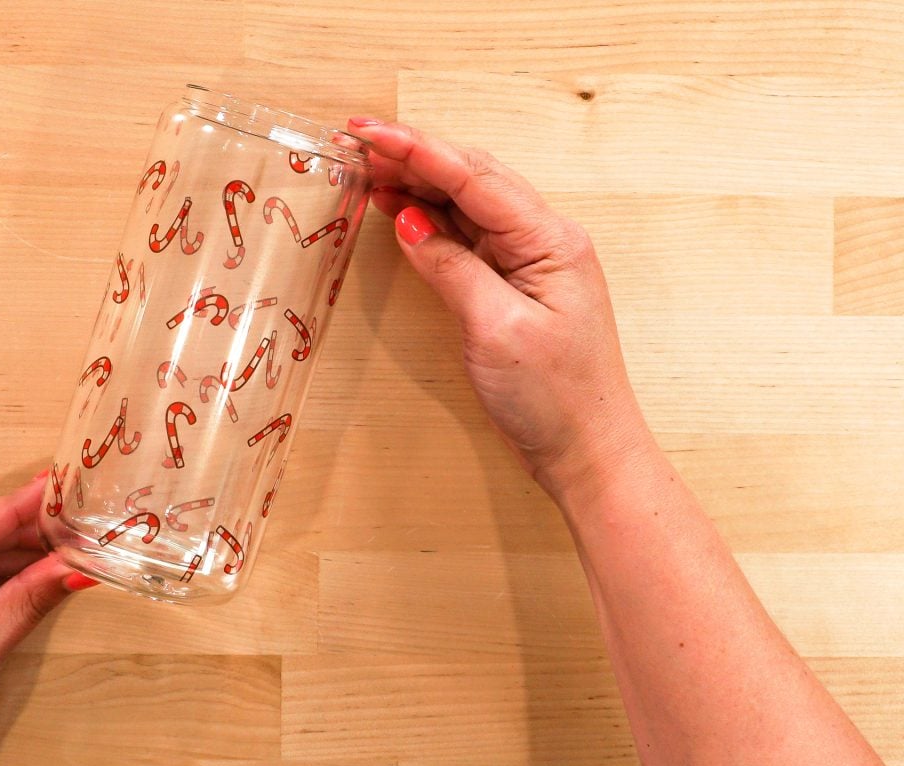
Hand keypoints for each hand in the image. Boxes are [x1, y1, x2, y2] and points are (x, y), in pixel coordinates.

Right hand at [347, 117, 653, 493]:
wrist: (588, 451)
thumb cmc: (555, 398)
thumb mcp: (495, 329)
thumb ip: (452, 267)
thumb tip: (410, 221)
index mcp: (550, 241)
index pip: (475, 179)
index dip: (419, 150)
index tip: (371, 133)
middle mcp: (545, 240)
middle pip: (473, 179)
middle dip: (415, 155)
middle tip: (358, 142)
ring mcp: (530, 262)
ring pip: (469, 204)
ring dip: (420, 183)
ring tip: (369, 169)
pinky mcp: (515, 286)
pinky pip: (469, 237)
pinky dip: (433, 220)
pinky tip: (403, 211)